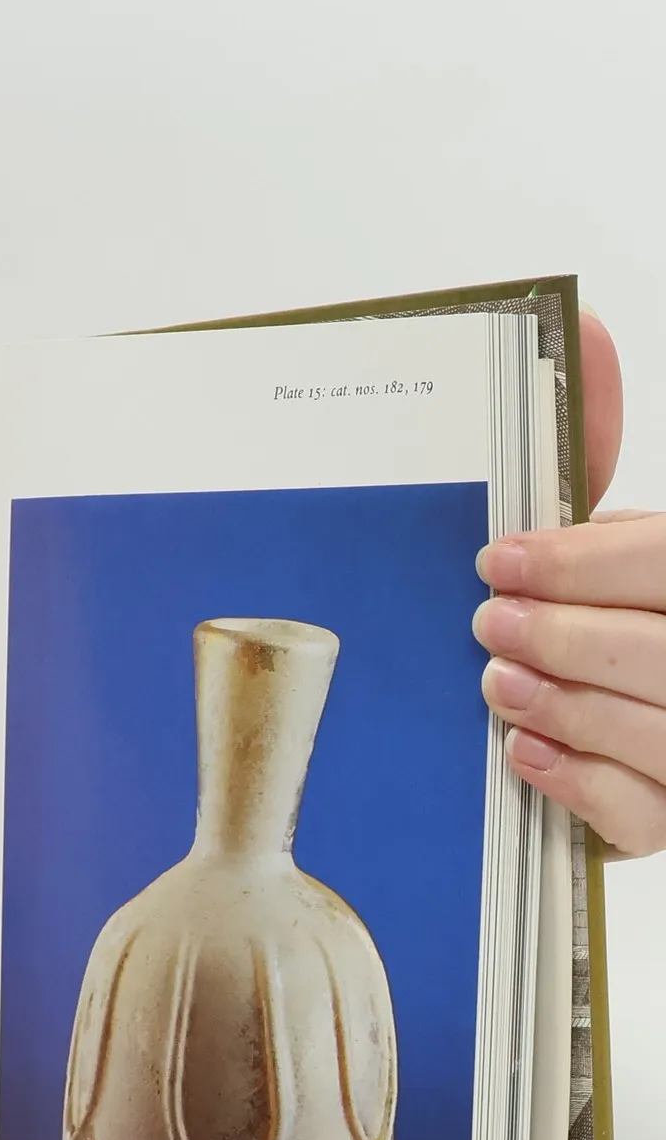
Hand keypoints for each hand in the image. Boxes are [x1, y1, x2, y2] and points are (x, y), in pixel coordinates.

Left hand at [474, 308, 665, 853]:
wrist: (635, 704)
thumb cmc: (624, 606)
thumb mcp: (616, 533)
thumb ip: (592, 450)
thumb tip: (581, 323)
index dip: (586, 565)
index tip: (499, 563)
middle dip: (568, 636)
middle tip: (491, 624)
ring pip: (665, 735)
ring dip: (568, 707)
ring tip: (500, 684)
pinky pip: (647, 816)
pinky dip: (580, 785)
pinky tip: (525, 753)